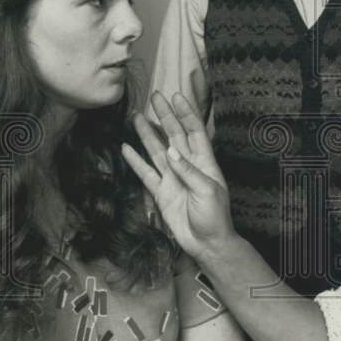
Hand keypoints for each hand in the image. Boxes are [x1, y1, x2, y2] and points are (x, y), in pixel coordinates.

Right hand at [122, 92, 235, 261]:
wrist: (207, 243)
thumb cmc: (215, 217)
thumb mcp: (207, 192)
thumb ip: (189, 171)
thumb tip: (171, 152)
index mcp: (204, 162)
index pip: (194, 132)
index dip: (186, 114)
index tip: (176, 97)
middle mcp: (187, 166)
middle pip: (174, 135)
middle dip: (165, 116)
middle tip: (154, 97)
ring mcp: (172, 178)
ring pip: (157, 150)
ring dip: (147, 134)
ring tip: (135, 116)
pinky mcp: (160, 192)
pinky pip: (146, 173)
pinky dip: (136, 161)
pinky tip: (126, 147)